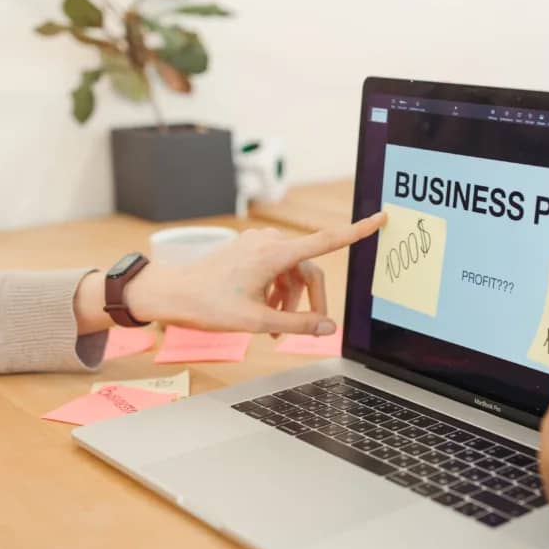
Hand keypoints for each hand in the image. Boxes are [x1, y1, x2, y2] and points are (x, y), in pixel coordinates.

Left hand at [118, 212, 385, 334]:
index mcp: (274, 254)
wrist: (168, 294)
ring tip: (274, 327)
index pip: (326, 240)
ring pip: (292, 272)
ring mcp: (256, 245)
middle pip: (309, 269)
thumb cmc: (207, 306)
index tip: (380, 218)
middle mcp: (268, 242)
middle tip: (307, 331)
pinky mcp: (247, 251)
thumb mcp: (255, 322)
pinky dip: (277, 291)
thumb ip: (296, 325)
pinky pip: (275, 269)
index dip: (357, 231)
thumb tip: (328, 328)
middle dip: (311, 301)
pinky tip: (264, 313)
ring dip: (291, 299)